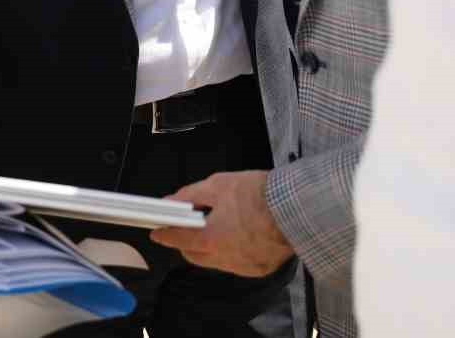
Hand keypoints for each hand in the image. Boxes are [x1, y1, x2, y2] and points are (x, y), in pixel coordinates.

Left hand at [150, 170, 293, 276]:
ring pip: (215, 261)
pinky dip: (231, 252)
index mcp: (211, 239)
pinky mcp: (259, 269)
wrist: (297, 207)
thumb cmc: (260, 195)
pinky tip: (238, 235)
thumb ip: (190, 195)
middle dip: (186, 242)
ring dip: (209, 247)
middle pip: (194, 255)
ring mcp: (243, 267)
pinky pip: (236, 263)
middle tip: (187, 225)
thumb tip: (172, 201)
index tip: (157, 231)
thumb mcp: (218, 185)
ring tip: (217, 225)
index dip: (164, 234)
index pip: (177, 239)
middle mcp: (225, 259)